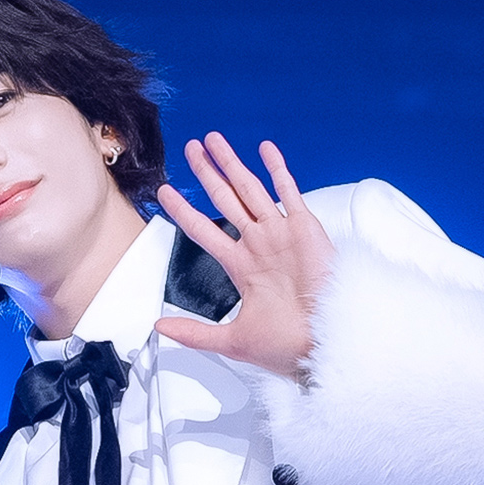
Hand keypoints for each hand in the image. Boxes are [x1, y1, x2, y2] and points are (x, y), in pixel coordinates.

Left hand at [152, 133, 333, 380]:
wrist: (324, 341)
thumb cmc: (286, 345)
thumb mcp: (231, 339)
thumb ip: (194, 331)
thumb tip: (159, 326)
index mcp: (241, 267)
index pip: (203, 229)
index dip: (183, 210)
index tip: (165, 192)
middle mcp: (258, 245)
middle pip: (224, 199)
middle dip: (206, 173)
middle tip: (190, 148)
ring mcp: (280, 234)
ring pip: (249, 188)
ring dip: (231, 163)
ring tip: (213, 140)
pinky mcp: (305, 229)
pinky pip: (288, 192)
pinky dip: (277, 169)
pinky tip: (264, 149)